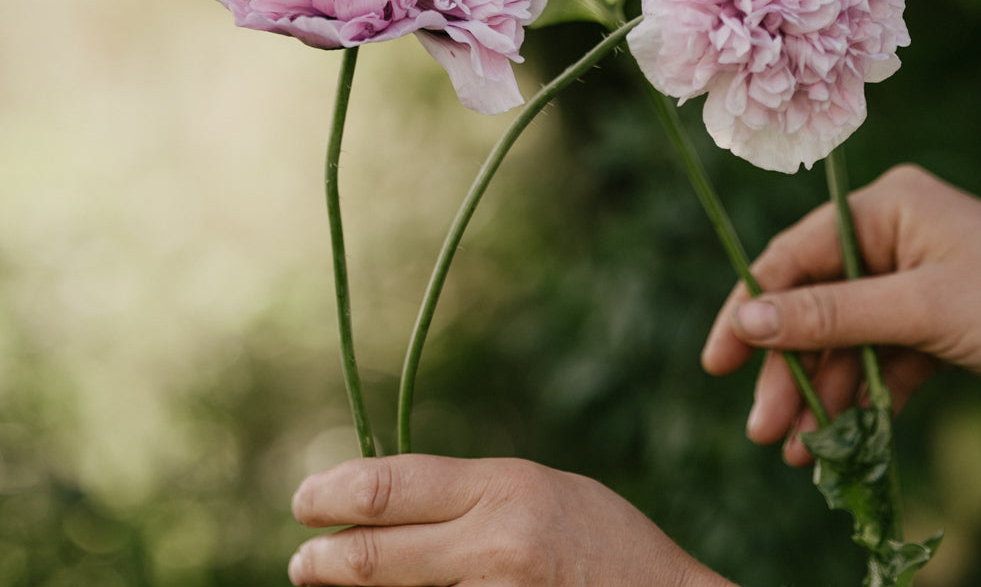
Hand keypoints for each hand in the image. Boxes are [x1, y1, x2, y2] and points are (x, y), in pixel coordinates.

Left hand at [288, 454, 736, 585]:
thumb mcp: (539, 496)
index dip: (333, 495)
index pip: (389, 488)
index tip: (303, 503)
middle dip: (325, 562)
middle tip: (302, 563)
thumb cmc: (607, 551)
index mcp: (502, 489)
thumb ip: (469, 501)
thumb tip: (383, 508)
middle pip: (375, 555)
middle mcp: (494, 545)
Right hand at [701, 164, 980, 465]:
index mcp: (887, 207)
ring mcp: (918, 282)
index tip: (718, 361)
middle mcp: (895, 237)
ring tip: (799, 452)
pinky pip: (883, 359)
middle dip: (790, 367)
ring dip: (822, 393)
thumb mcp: (922, 310)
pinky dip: (863, 399)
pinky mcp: (938, 325)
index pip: (796, 253)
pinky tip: (842, 441)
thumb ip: (831, 314)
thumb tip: (747, 321)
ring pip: (847, 337)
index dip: (752, 307)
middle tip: (763, 429)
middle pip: (817, 301)